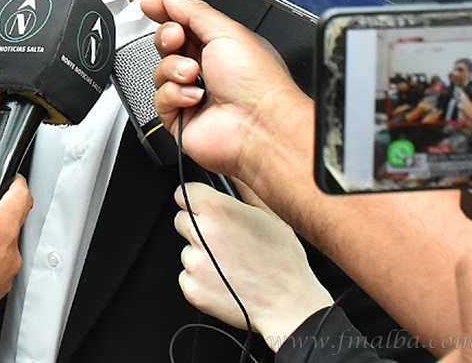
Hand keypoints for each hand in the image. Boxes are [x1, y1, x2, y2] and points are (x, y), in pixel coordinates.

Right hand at [140, 0, 308, 180]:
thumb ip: (193, 11)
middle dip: (167, 37)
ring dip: (174, 69)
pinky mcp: (179, 116)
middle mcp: (204, 67)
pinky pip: (159, 97)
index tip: (150, 4)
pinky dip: (176, 95)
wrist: (258, 125)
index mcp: (218, 44)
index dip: (165, 12)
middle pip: (167, 44)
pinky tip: (195, 97)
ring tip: (194, 74)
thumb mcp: (225, 31)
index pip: (184, 21)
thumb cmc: (256, 82)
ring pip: (160, 70)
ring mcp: (191, 91)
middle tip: (177, 38)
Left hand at [175, 182, 330, 349]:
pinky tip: (224, 279)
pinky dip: (200, 279)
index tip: (205, 208)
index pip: (184, 193)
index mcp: (218, 209)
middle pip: (181, 220)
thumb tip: (234, 167)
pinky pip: (186, 276)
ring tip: (229, 262)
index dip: (196, 200)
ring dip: (200, 254)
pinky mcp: (192, 288)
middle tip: (223, 239)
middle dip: (197, 226)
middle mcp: (201, 233)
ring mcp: (194, 263)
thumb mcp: (270, 212)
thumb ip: (244, 186)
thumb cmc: (284, 260)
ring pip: (186, 250)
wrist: (289, 304)